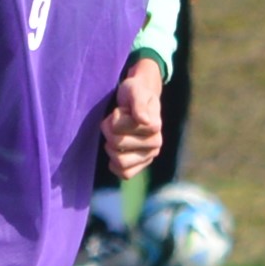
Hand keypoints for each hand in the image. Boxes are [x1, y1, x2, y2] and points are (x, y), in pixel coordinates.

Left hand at [100, 57, 166, 180]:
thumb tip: (144, 121)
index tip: (121, 111)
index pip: (118, 129)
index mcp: (155, 126)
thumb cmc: (134, 93)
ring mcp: (149, 156)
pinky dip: (114, 164)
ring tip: (116, 135)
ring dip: (110, 147)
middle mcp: (156, 144)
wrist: (137, 100)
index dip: (114, 118)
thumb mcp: (134, 91)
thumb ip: (138, 104)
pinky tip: (116, 151)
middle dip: (109, 130)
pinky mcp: (141, 165)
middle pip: (116, 144)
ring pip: (119, 162)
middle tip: (115, 122)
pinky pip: (124, 174)